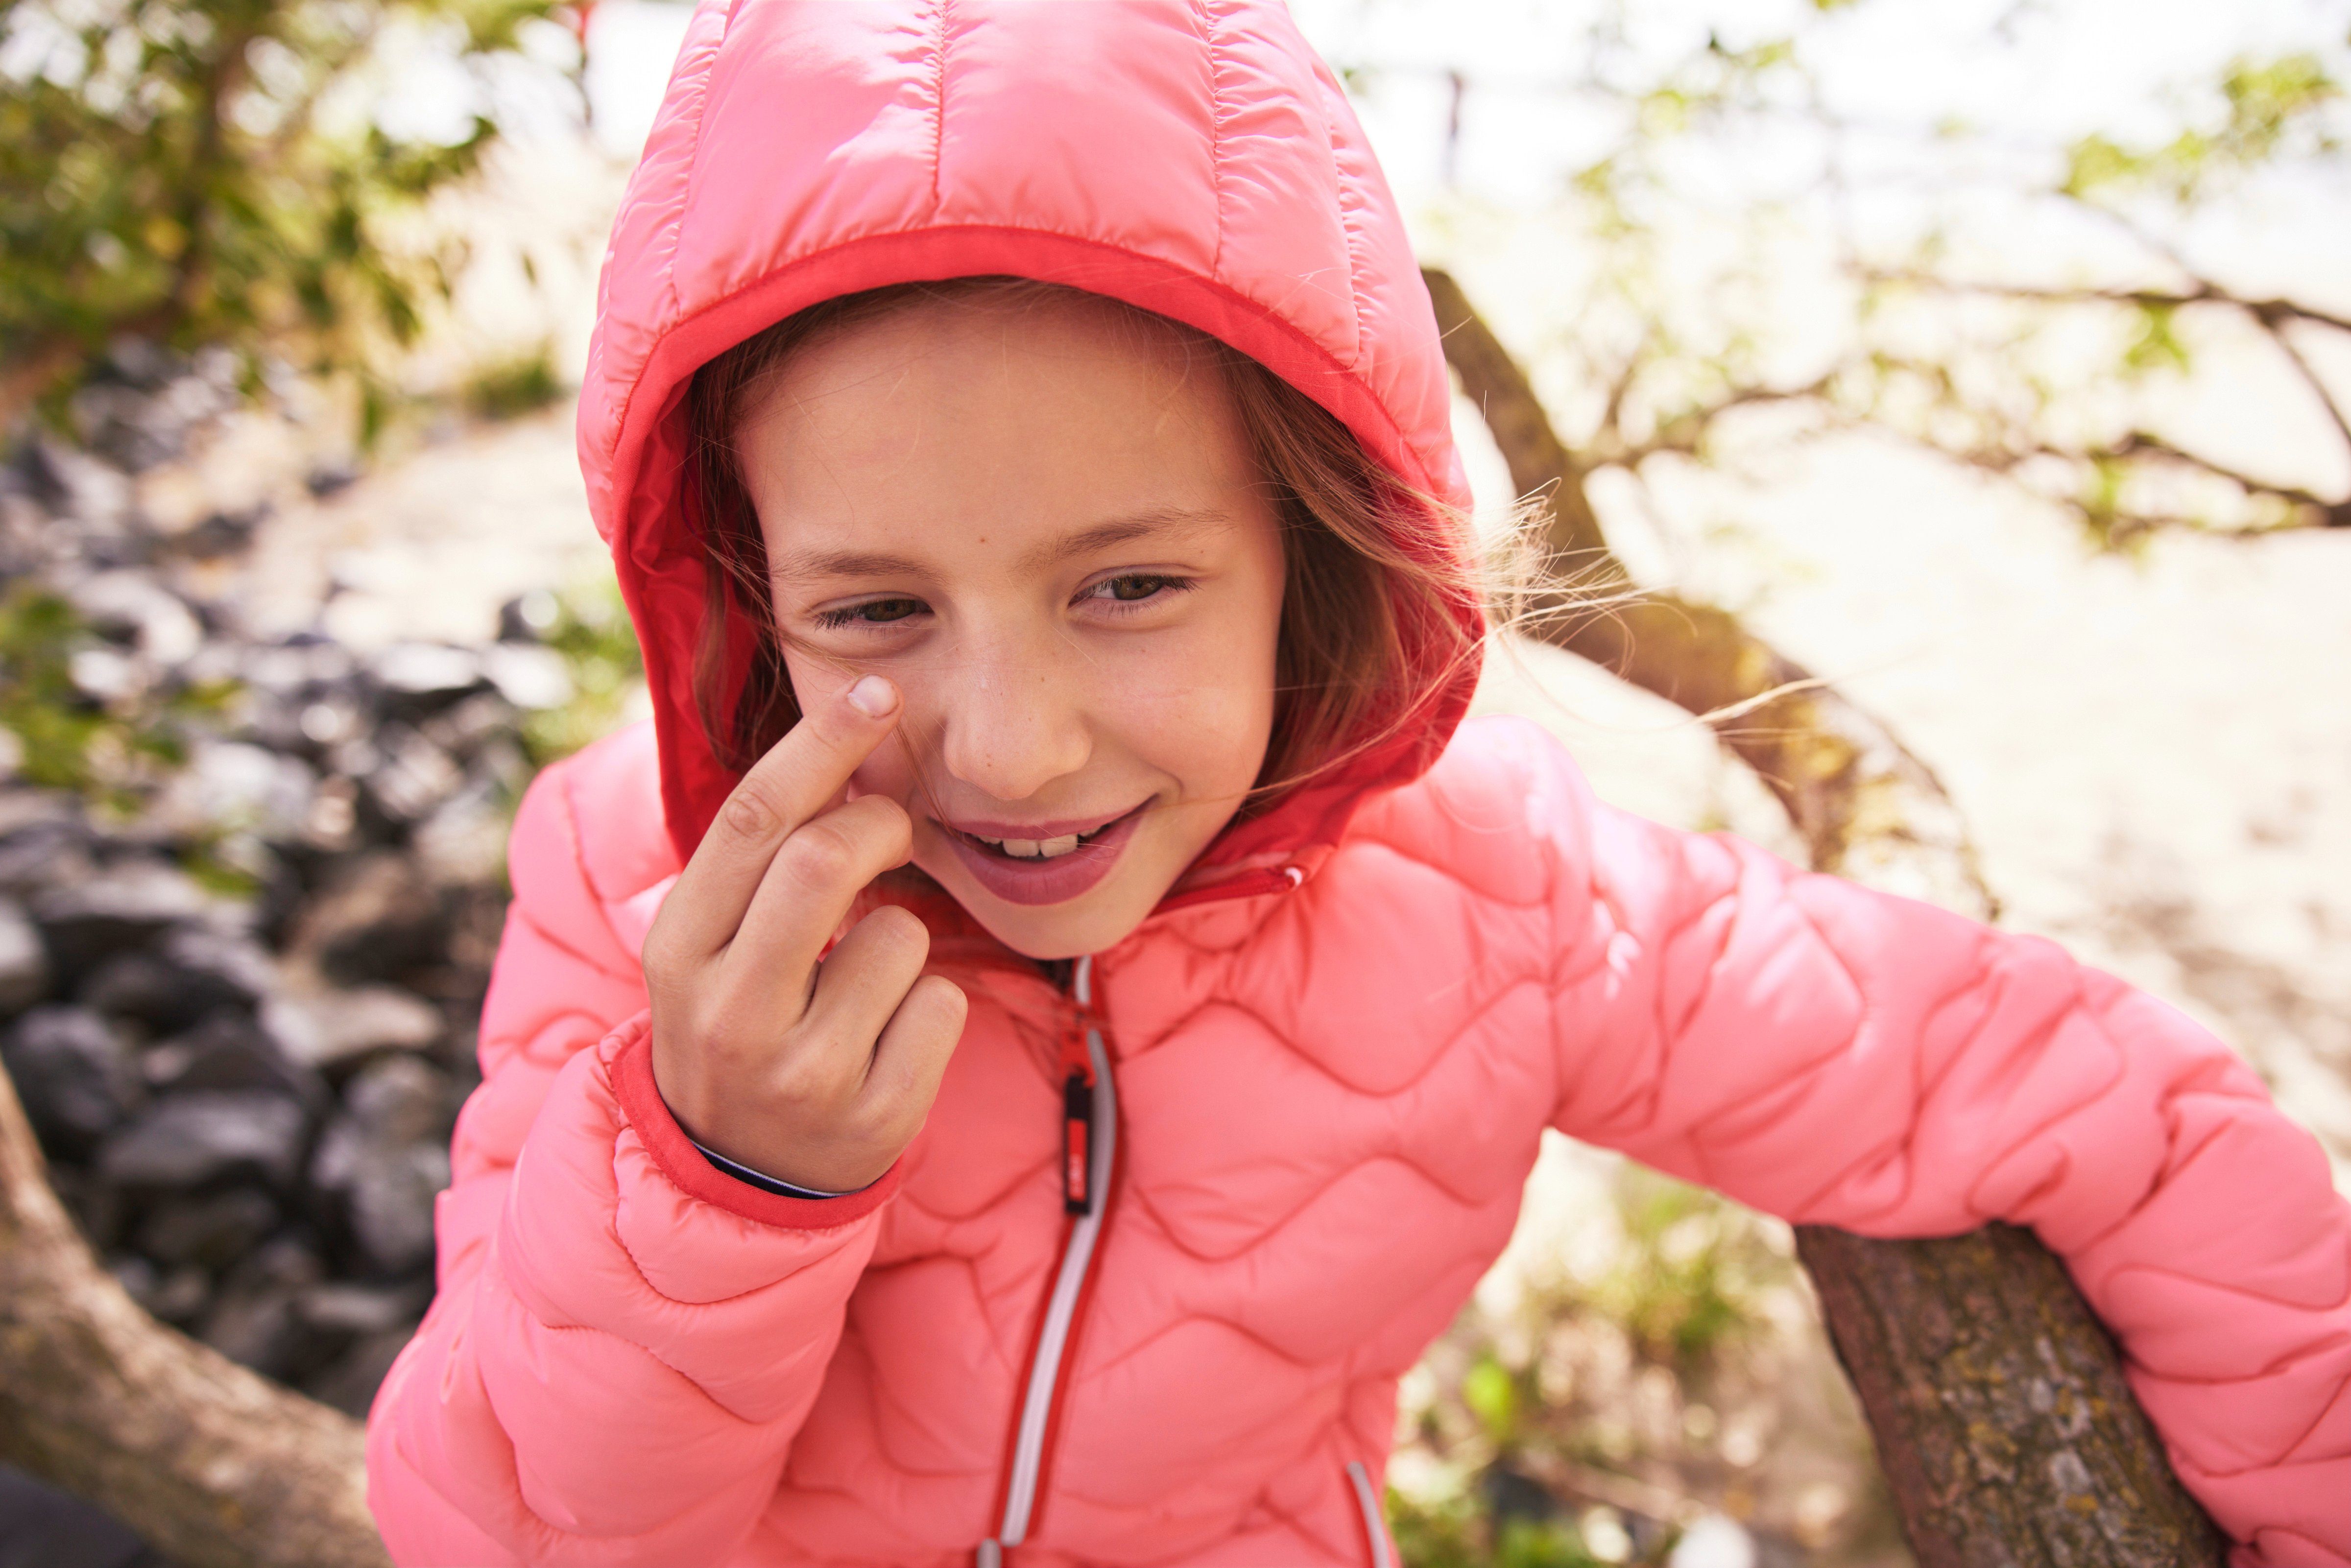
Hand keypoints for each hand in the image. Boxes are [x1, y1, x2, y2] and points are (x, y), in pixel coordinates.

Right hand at [642, 675, 966, 1192]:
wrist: (739, 1176)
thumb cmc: (741, 1022)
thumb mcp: (713, 946)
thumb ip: (763, 857)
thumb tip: (856, 746)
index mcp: (679, 953)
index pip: (752, 820)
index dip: (823, 743)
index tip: (879, 692)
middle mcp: (730, 1014)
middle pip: (825, 860)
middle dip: (877, 825)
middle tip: (889, 829)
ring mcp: (803, 1074)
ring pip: (900, 937)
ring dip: (901, 939)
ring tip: (862, 984)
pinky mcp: (875, 1118)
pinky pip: (942, 1006)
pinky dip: (930, 1007)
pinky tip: (886, 1041)